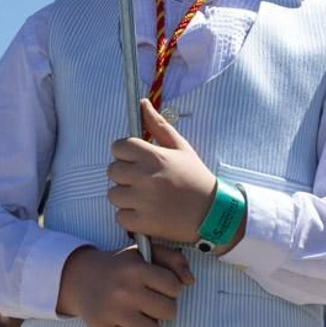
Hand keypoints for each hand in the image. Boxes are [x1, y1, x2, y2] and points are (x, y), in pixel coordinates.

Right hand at [56, 243, 195, 326]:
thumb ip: (172, 259)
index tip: (159, 288)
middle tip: (150, 303)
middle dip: (163, 309)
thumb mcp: (144, 253)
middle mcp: (125, 289)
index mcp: (136, 268)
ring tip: (139, 316)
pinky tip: (123, 324)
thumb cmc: (120, 267)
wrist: (80, 277)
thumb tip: (191, 281)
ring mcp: (112, 311)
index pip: (174, 287)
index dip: (170, 289)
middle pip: (169, 312)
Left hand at [107, 100, 217, 242]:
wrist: (213, 213)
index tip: (136, 159)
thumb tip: (141, 103)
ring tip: (145, 198)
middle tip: (142, 180)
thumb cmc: (196, 177)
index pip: (118, 146)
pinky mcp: (142, 223)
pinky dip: (130, 217)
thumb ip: (158, 125)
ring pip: (113, 194)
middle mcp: (145, 177)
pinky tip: (146, 213)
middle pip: (112, 170)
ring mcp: (142, 201)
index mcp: (154, 156)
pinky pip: (120, 217)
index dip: (124, 152)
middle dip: (124, 174)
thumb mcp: (181, 147)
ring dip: (125, 197)